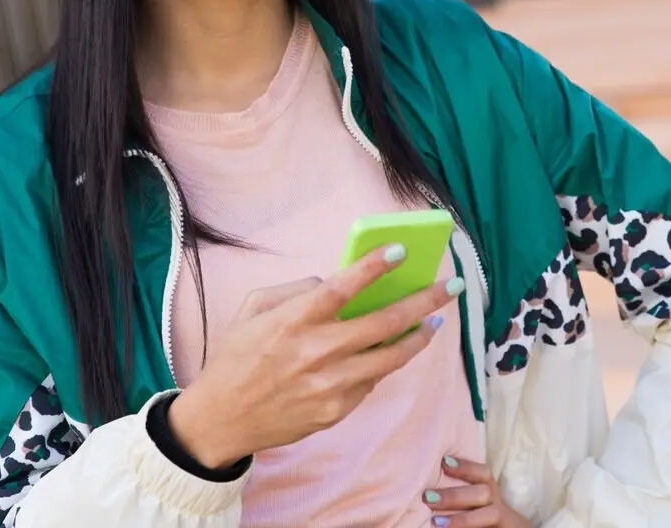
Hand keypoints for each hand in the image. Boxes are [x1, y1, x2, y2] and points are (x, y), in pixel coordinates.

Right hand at [168, 243, 463, 467]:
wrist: (220, 420)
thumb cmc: (235, 358)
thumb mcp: (251, 309)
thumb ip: (294, 290)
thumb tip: (333, 283)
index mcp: (293, 319)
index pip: (342, 286)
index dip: (374, 266)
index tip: (402, 250)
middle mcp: (316, 351)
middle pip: (384, 322)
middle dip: (425, 300)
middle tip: (451, 286)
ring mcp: (330, 385)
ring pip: (391, 357)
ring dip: (419, 336)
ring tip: (433, 321)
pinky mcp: (336, 410)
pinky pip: (371, 382)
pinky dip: (383, 364)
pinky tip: (390, 351)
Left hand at [424, 456, 530, 526]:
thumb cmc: (480, 515)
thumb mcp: (474, 502)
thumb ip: (460, 493)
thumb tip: (428, 489)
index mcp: (490, 492)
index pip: (483, 474)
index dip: (465, 467)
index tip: (444, 462)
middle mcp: (497, 504)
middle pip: (484, 493)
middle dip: (455, 496)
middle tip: (428, 497)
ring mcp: (502, 521)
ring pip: (491, 515)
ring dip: (462, 519)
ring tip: (436, 523)